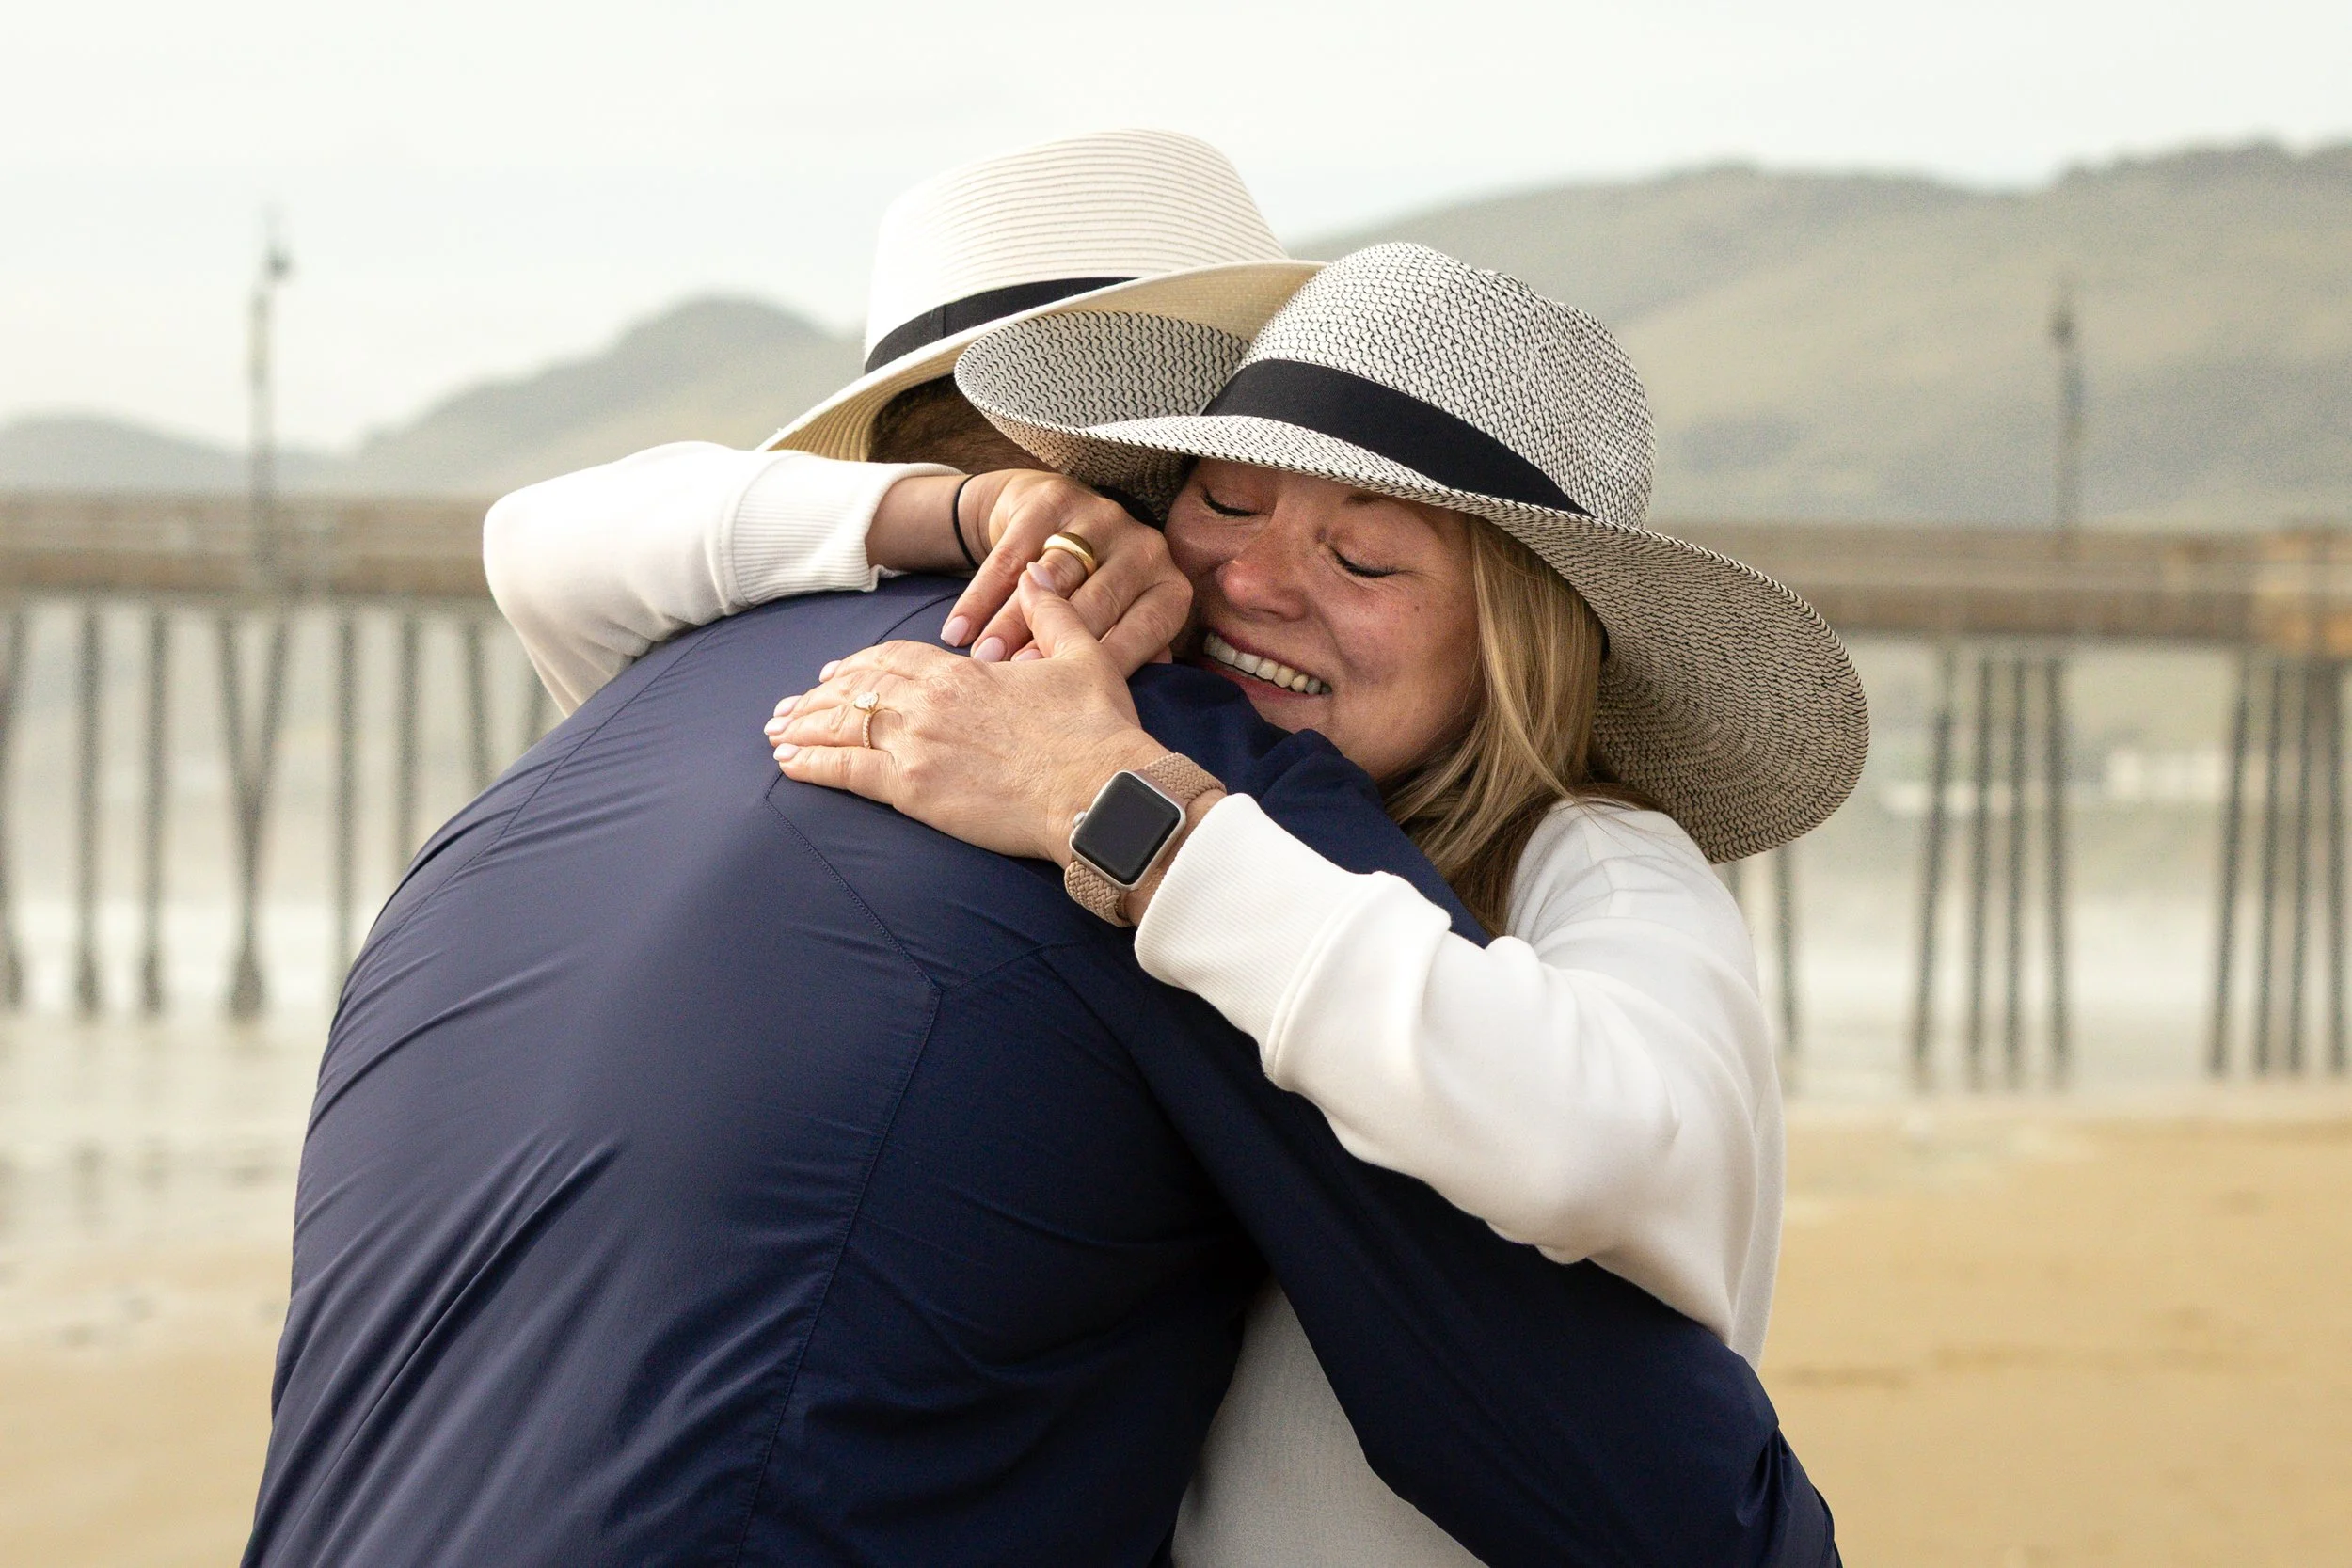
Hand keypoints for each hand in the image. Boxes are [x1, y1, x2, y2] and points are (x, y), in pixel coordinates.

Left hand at [764, 565, 1167, 863]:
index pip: (893, 658)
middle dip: (819, 697)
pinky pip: (845, 771)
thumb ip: (1052, 612)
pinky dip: (811, 764)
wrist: (1100, 791)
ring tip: (777, 732)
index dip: (860, 665)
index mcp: (962, 671)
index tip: (837, 673)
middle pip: (857, 690)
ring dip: (804, 727)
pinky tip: (788, 764)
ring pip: (842, 727)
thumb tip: (1037, 571)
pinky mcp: (913, 790)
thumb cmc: (1098, 730)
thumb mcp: (1082, 655)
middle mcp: (929, 702)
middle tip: (790, 706)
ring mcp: (916, 745)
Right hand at [942, 471, 1190, 673]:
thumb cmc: (1090, 592)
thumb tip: (1121, 702)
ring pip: (1051, 580)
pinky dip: (980, 597)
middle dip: (1051, 645)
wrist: (1047, 518)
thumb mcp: (1118, 622)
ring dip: (1011, 623)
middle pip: (1095, 604)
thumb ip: (1125, 659)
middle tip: (1016, 681)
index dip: (1100, 664)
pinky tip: (957, 630)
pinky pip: (1011, 555)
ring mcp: (1102, 518)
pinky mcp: (1055, 499)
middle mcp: (1144, 548)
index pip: (1142, 632)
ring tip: (982, 661)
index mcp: (1168, 588)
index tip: (1062, 697)